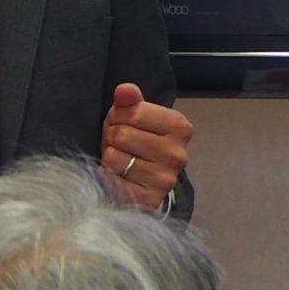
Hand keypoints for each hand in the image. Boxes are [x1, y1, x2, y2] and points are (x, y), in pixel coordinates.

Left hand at [100, 82, 191, 209]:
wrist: (148, 180)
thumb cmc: (139, 141)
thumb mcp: (136, 116)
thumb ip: (131, 100)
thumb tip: (124, 90)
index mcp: (179, 127)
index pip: (134, 112)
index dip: (119, 116)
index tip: (122, 123)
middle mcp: (178, 154)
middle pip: (122, 135)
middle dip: (112, 136)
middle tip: (118, 143)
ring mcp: (165, 179)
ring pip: (114, 158)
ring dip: (109, 157)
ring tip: (118, 158)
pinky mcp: (149, 199)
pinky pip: (112, 181)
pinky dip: (108, 177)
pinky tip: (118, 175)